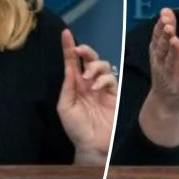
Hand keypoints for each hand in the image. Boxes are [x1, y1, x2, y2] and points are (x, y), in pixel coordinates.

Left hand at [57, 29, 116, 165]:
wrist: (92, 145)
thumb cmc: (77, 129)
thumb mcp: (65, 106)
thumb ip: (67, 86)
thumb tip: (69, 67)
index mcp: (75, 85)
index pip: (72, 62)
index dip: (68, 47)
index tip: (65, 33)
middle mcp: (88, 83)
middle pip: (90, 59)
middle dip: (86, 50)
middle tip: (79, 51)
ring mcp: (102, 88)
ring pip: (102, 65)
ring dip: (94, 67)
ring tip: (87, 77)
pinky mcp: (113, 93)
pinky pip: (110, 79)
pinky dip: (102, 79)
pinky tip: (95, 87)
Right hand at [148, 8, 178, 113]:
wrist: (165, 102)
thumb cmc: (168, 71)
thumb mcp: (167, 49)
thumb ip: (168, 29)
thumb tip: (166, 10)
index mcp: (158, 53)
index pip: (157, 37)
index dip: (161, 26)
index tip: (165, 15)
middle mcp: (161, 63)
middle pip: (162, 48)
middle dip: (165, 36)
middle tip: (169, 26)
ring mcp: (170, 76)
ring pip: (171, 62)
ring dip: (173, 52)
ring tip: (176, 41)